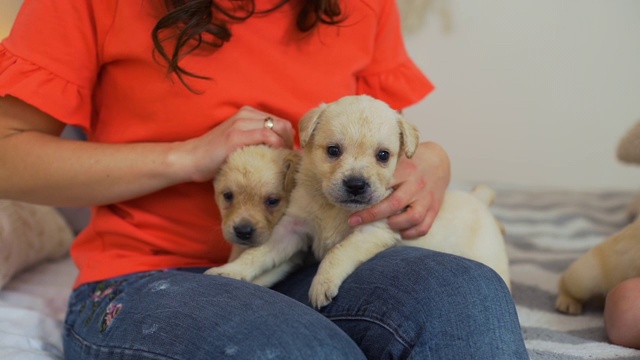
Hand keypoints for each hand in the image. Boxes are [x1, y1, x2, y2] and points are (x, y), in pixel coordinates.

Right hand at [175, 106, 294, 182]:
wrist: (192, 158)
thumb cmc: (217, 155)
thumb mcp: (240, 141)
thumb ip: (257, 140)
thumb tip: (282, 150)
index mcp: (247, 113)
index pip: (280, 121)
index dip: (289, 138)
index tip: (288, 154)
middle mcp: (245, 114)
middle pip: (283, 124)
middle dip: (290, 142)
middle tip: (287, 159)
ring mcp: (240, 124)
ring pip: (277, 128)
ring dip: (285, 145)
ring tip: (282, 160)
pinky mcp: (236, 136)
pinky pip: (266, 135)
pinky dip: (275, 146)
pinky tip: (274, 157)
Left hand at [348, 142, 450, 238]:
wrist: (439, 162)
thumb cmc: (412, 162)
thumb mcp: (398, 160)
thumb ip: (384, 170)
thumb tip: (357, 183)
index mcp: (406, 170)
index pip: (384, 185)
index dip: (366, 198)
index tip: (351, 205)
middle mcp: (417, 185)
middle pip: (394, 204)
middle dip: (372, 215)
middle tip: (355, 221)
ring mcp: (427, 198)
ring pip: (413, 217)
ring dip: (396, 225)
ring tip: (385, 225)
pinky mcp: (435, 208)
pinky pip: (424, 226)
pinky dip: (411, 233)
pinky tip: (401, 232)